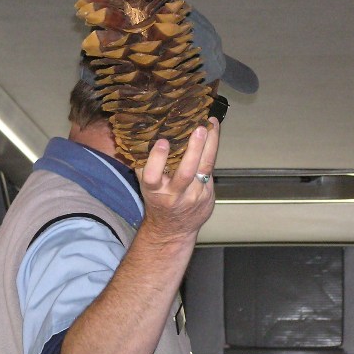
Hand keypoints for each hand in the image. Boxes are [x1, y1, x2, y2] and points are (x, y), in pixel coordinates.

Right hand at [135, 117, 218, 243]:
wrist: (173, 229)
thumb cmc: (157, 199)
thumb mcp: (146, 186)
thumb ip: (144, 165)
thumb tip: (140, 134)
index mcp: (154, 191)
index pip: (152, 176)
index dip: (157, 159)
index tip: (162, 142)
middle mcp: (174, 194)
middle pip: (185, 173)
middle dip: (193, 150)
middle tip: (198, 129)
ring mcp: (194, 196)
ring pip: (204, 168)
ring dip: (209, 145)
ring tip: (211, 125)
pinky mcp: (208, 194)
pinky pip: (210, 169)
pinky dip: (212, 149)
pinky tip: (213, 132)